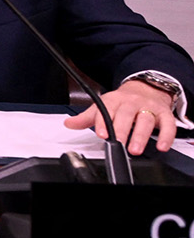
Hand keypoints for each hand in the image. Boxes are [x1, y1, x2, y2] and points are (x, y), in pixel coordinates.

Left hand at [64, 79, 179, 153]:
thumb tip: (69, 123)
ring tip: (135, 149)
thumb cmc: (122, 101)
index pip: (107, 110)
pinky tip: (162, 146)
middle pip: (127, 115)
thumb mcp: (103, 106)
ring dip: (140, 135)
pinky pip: (168, 124)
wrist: (146, 88)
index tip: (102, 134)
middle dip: (122, 130)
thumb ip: (87, 117)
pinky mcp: (165, 114)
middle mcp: (131, 103)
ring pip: (146, 120)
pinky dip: (166, 136)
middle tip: (119, 144)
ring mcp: (149, 107)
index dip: (104, 122)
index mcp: (114, 100)